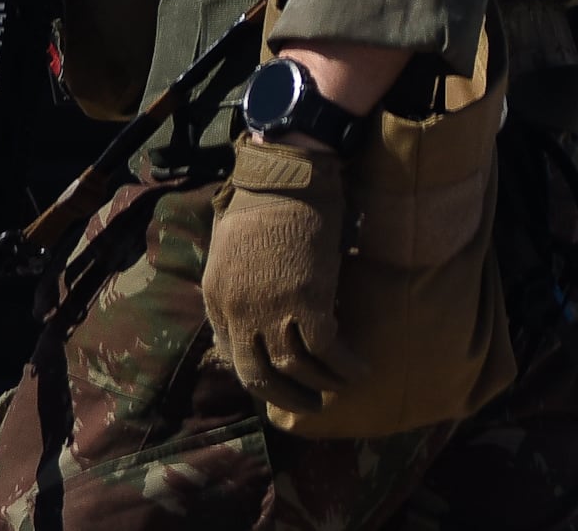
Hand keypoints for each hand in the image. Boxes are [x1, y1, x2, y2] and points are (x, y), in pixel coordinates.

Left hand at [203, 137, 369, 412]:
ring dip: (322, 384)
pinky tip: (359, 369)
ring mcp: (273, 307)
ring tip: (341, 387)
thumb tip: (245, 314)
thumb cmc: (262, 201)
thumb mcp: (230, 248)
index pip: (232, 355)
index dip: (259, 375)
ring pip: (297, 368)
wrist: (286, 173)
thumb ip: (233, 285)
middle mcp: (239, 310)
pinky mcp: (309, 299)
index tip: (280, 382)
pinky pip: (327, 350)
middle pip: (259, 375)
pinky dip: (344, 366)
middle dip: (286, 397)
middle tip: (308, 404)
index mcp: (217, 297)